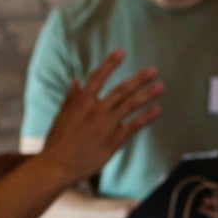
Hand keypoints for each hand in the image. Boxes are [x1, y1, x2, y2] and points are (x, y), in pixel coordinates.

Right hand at [40, 49, 161, 181]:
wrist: (58, 166)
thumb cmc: (57, 141)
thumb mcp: (62, 116)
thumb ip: (72, 98)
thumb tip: (75, 81)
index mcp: (81, 102)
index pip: (98, 77)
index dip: (110, 64)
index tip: (121, 52)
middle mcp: (95, 111)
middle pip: (121, 90)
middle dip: (139, 79)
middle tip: (153, 70)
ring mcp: (106, 126)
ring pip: (130, 106)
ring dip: (147, 95)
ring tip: (160, 87)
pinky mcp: (113, 141)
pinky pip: (133, 126)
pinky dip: (146, 118)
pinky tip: (157, 110)